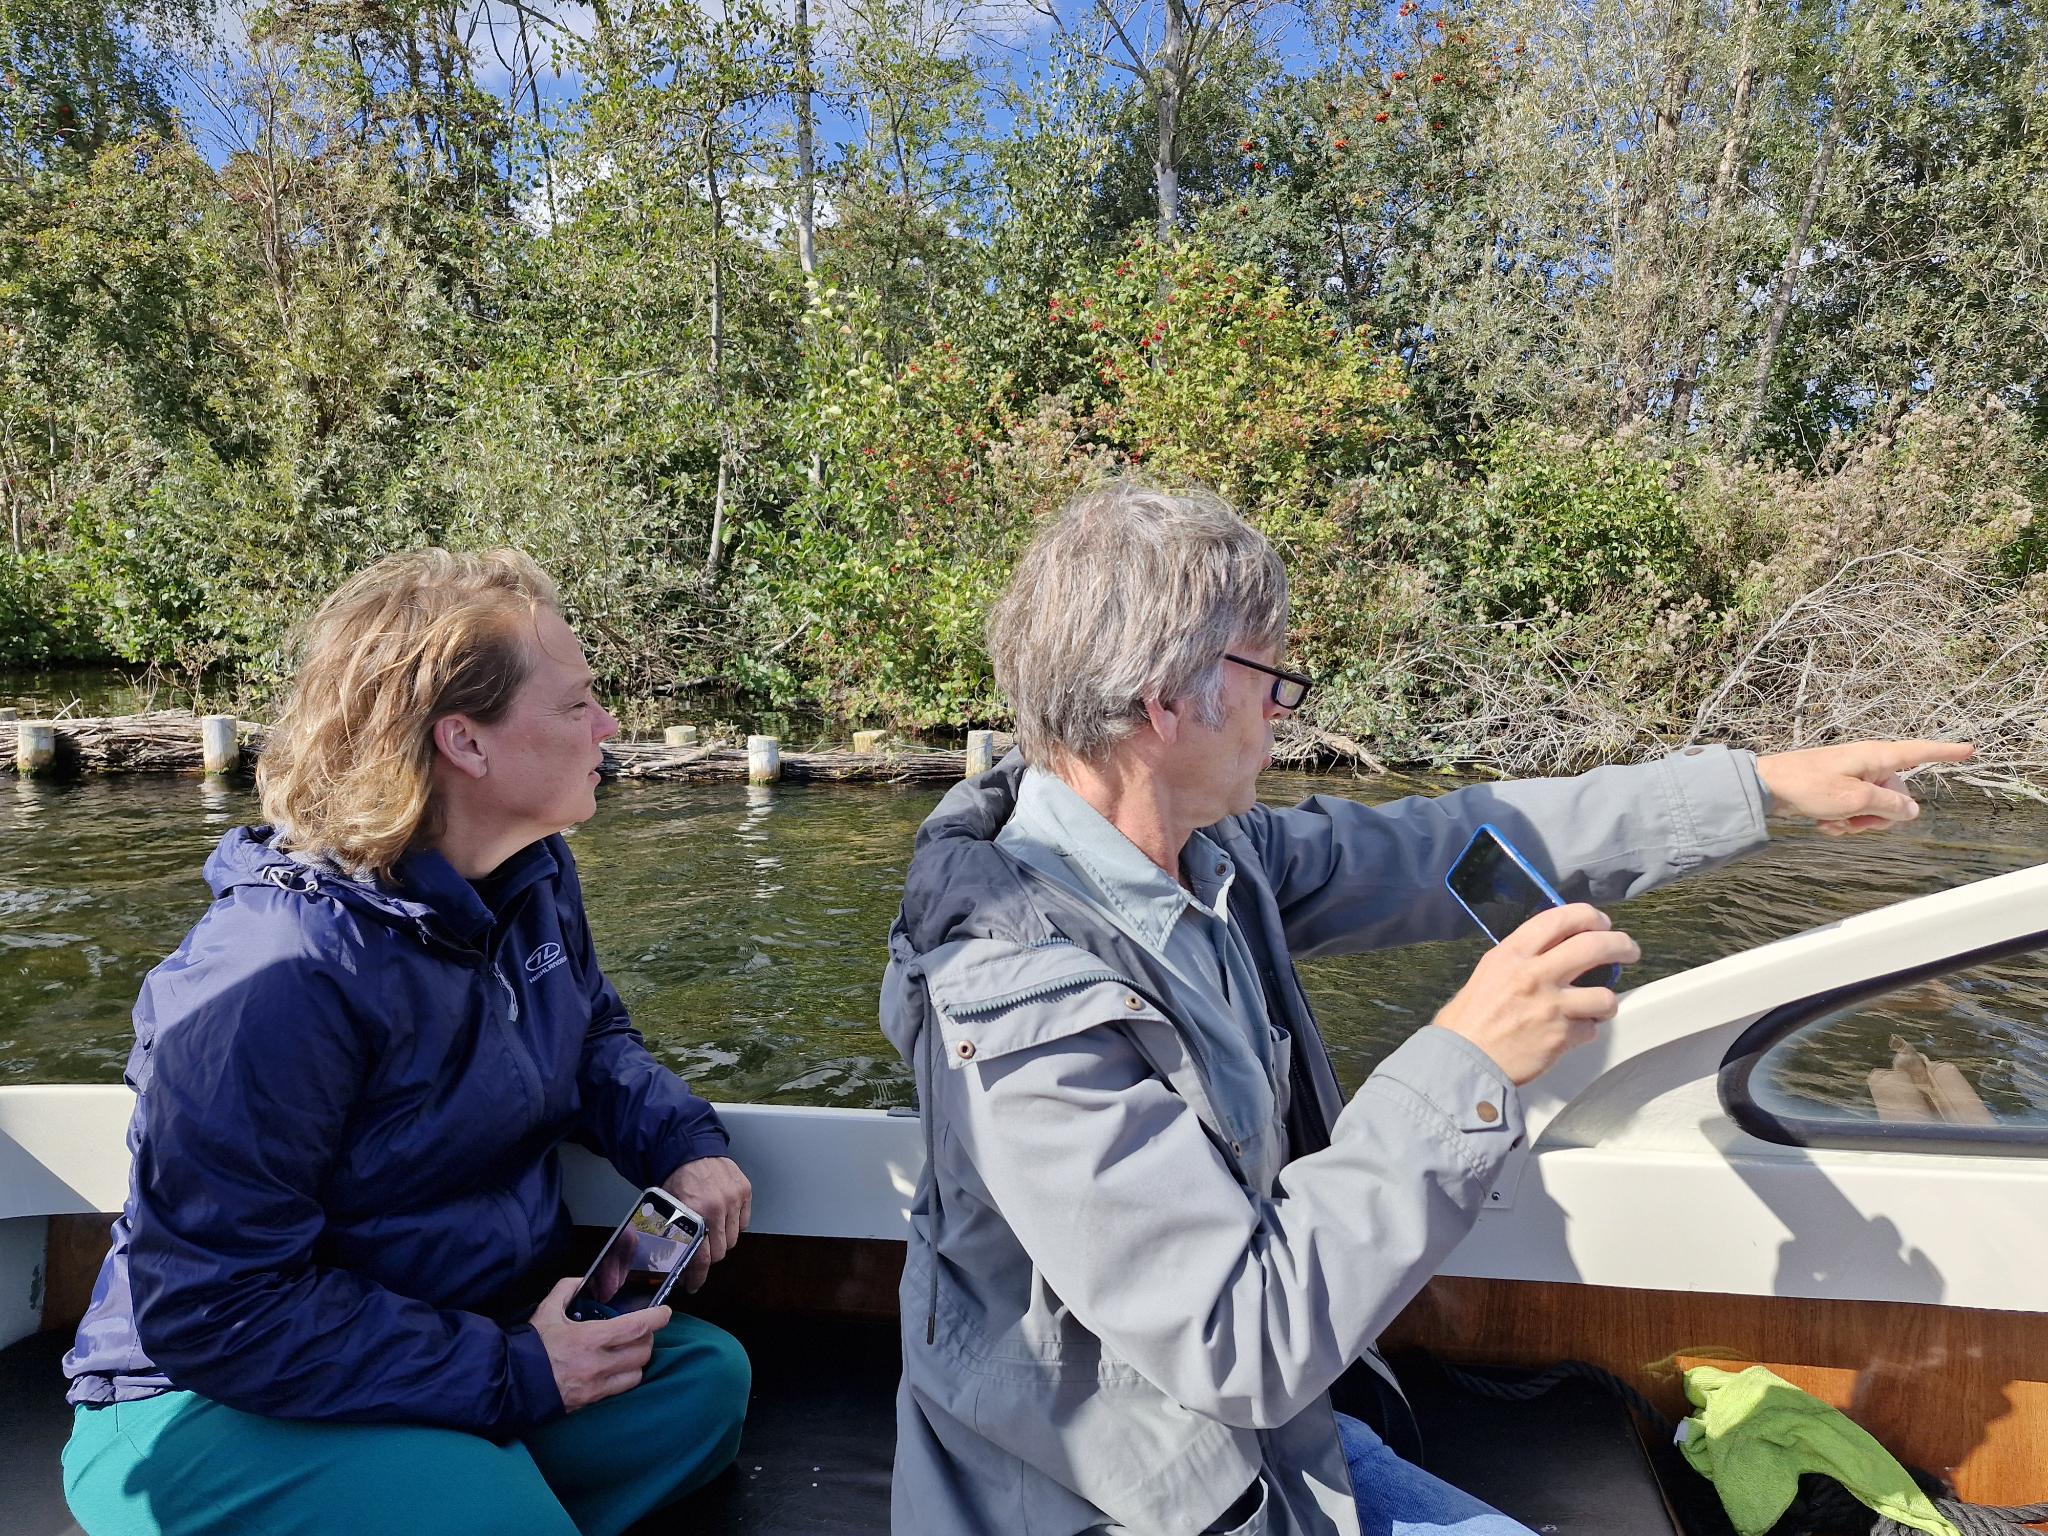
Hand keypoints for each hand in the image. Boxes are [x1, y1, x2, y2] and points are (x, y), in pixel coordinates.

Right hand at [530, 1276, 668, 1411]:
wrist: (511, 1383)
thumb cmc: (531, 1346)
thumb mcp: (546, 1310)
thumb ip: (566, 1290)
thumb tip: (581, 1280)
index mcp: (590, 1338)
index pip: (637, 1327)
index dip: (657, 1318)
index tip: (665, 1312)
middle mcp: (599, 1364)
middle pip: (643, 1351)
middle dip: (647, 1338)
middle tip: (641, 1330)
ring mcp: (597, 1386)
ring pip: (637, 1372)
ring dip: (638, 1359)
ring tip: (630, 1350)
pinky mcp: (592, 1401)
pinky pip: (622, 1389)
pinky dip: (626, 1377)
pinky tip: (618, 1368)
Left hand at [662, 1155, 750, 1292]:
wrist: (690, 1148)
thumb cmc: (676, 1178)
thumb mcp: (667, 1209)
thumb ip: (673, 1235)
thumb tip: (675, 1264)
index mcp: (694, 1212)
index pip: (701, 1257)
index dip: (697, 1276)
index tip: (693, 1285)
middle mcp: (717, 1207)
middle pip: (720, 1251)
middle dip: (708, 1257)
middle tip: (699, 1254)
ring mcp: (734, 1199)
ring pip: (734, 1239)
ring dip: (722, 1241)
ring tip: (711, 1232)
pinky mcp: (745, 1191)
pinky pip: (744, 1222)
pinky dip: (735, 1225)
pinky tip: (722, 1218)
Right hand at [1432, 904, 1639, 1085]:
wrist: (1462, 1063)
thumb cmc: (1467, 1023)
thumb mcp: (1488, 974)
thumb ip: (1519, 961)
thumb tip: (1548, 953)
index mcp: (1512, 954)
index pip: (1560, 918)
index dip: (1589, 916)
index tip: (1600, 922)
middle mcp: (1534, 974)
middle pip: (1595, 946)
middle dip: (1621, 945)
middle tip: (1628, 950)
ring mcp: (1551, 1006)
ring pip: (1606, 995)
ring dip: (1606, 1001)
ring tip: (1597, 1006)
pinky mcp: (1562, 1036)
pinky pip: (1591, 1030)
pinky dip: (1585, 1032)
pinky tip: (1570, 1034)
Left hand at [1755, 739, 1974, 835]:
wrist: (1765, 787)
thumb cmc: (1808, 785)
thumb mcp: (1855, 799)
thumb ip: (1889, 805)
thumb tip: (1912, 811)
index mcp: (1877, 757)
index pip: (1920, 752)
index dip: (1946, 752)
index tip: (1970, 749)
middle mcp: (1868, 764)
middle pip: (1897, 797)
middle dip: (1879, 816)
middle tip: (1852, 819)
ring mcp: (1852, 778)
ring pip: (1874, 810)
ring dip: (1856, 823)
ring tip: (1831, 821)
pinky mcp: (1837, 791)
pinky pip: (1853, 813)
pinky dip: (1841, 822)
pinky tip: (1821, 823)